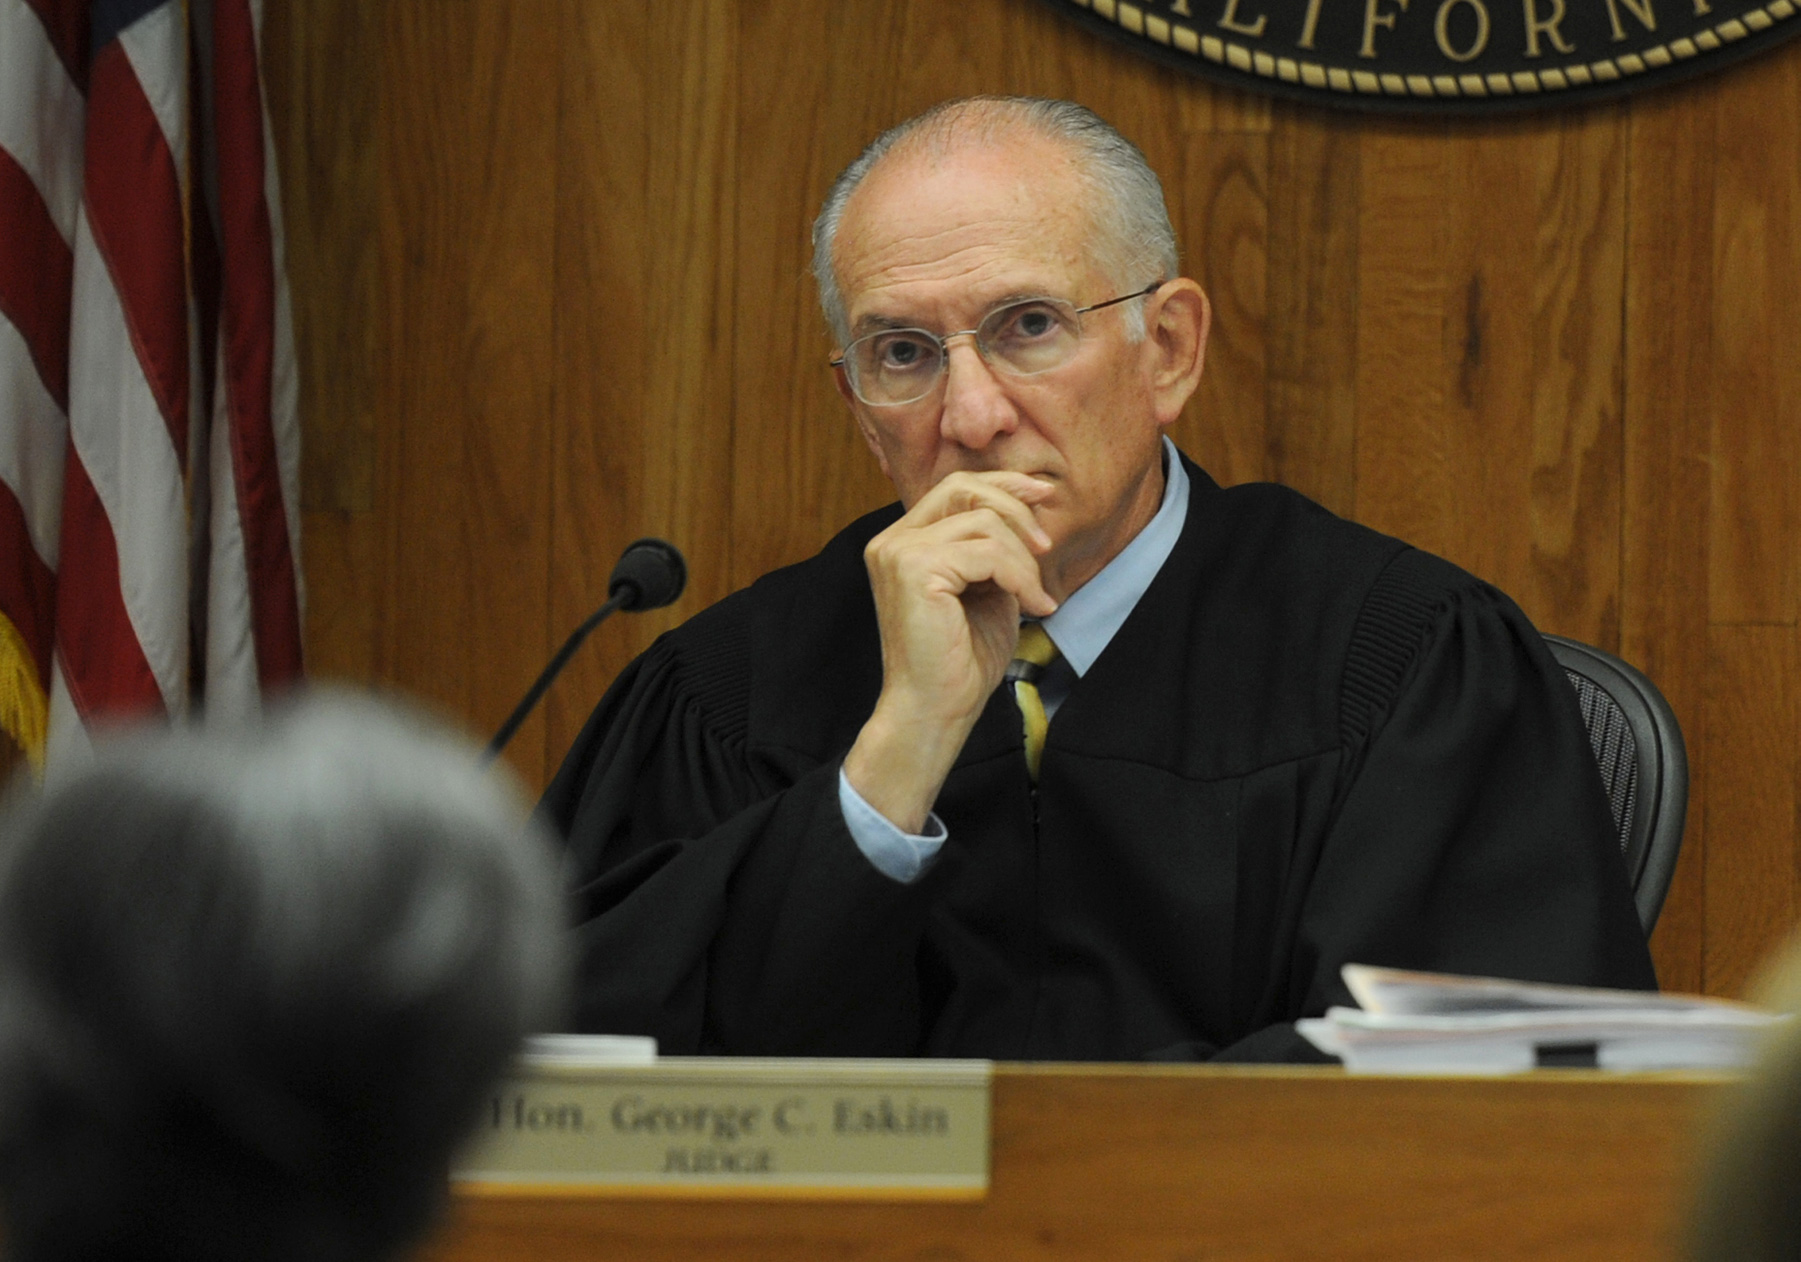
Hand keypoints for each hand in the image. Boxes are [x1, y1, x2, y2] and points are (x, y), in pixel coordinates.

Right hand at [844, 472, 1057, 832]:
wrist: (935, 711)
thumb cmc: (961, 661)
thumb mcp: (986, 590)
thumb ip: (995, 550)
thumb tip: (1030, 511)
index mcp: (904, 543)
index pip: (954, 489)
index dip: (1002, 484)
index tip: (1044, 495)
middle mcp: (892, 541)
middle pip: (963, 488)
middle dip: (1015, 507)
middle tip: (1047, 547)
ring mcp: (898, 552)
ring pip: (983, 522)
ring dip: (1023, 559)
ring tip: (1036, 597)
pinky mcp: (915, 569)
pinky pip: (987, 552)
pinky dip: (1020, 576)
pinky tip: (1032, 605)